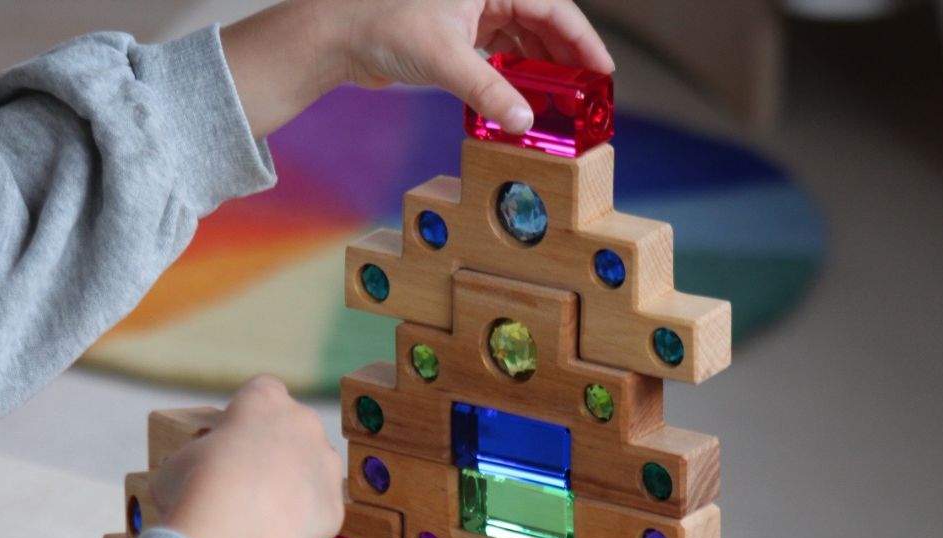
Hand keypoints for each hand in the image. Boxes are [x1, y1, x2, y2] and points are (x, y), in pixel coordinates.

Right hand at [154, 376, 343, 537]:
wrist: (237, 530)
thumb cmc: (197, 486)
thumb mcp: (179, 461)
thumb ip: (201, 458)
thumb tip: (198, 475)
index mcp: (263, 399)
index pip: (264, 391)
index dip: (248, 416)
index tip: (232, 438)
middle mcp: (303, 423)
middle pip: (295, 429)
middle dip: (276, 450)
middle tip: (246, 480)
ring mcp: (326, 463)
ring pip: (314, 469)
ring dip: (295, 485)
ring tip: (261, 514)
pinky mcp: (335, 504)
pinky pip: (319, 511)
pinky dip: (302, 523)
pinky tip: (275, 536)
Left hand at [221, 0, 612, 138]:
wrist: (338, 35)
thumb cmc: (383, 25)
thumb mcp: (445, 60)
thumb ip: (490, 91)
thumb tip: (524, 121)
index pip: (553, 6)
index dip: (582, 40)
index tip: (603, 72)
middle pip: (542, 21)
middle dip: (564, 58)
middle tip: (585, 96)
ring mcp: (471, 10)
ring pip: (521, 37)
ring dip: (539, 69)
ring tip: (559, 104)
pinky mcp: (457, 32)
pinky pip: (498, 52)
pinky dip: (513, 75)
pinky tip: (523, 98)